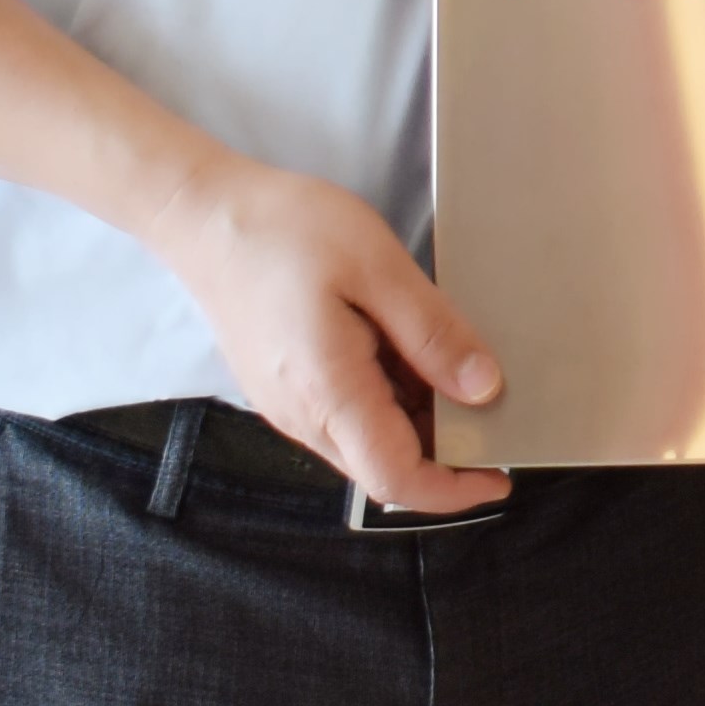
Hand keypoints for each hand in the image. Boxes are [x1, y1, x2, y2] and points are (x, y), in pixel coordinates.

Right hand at [135, 149, 512, 513]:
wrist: (204, 215)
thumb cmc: (285, 230)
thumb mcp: (377, 266)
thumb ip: (433, 333)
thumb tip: (484, 389)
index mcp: (328, 393)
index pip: (396, 478)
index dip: (453, 489)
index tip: (500, 475)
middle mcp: (303, 416)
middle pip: (384, 466)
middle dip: (444, 452)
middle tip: (493, 407)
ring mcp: (289, 405)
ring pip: (367, 442)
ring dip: (416, 422)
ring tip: (454, 364)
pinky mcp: (285, 387)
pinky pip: (346, 415)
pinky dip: (388, 400)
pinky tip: (408, 351)